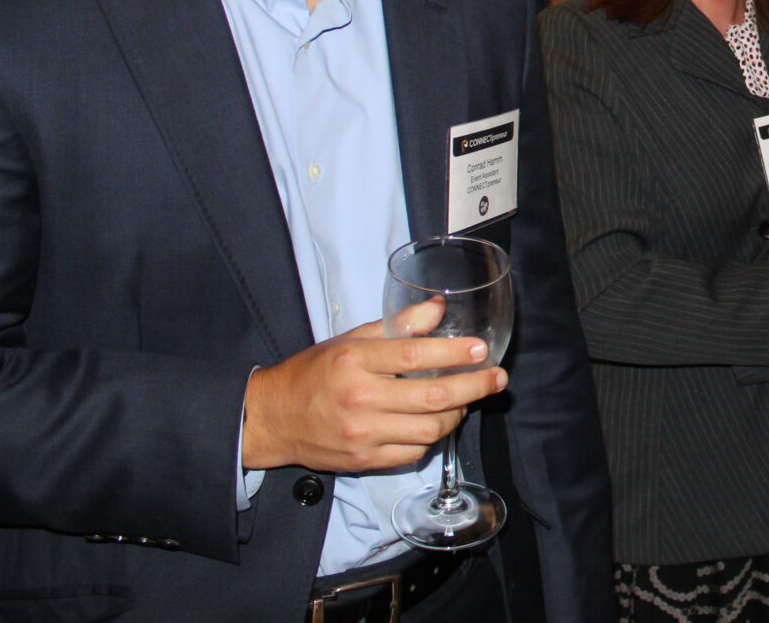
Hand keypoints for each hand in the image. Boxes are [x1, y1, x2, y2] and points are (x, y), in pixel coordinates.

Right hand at [241, 309, 506, 472]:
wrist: (272, 418)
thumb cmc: (314, 373)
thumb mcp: (350, 339)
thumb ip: (397, 325)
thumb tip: (438, 307)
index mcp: (355, 361)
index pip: (414, 356)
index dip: (453, 352)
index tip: (481, 349)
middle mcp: (360, 398)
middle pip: (431, 397)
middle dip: (473, 387)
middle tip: (496, 379)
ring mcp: (362, 434)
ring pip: (429, 429)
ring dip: (457, 414)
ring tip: (467, 400)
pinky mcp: (364, 460)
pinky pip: (412, 452)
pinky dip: (432, 438)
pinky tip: (437, 422)